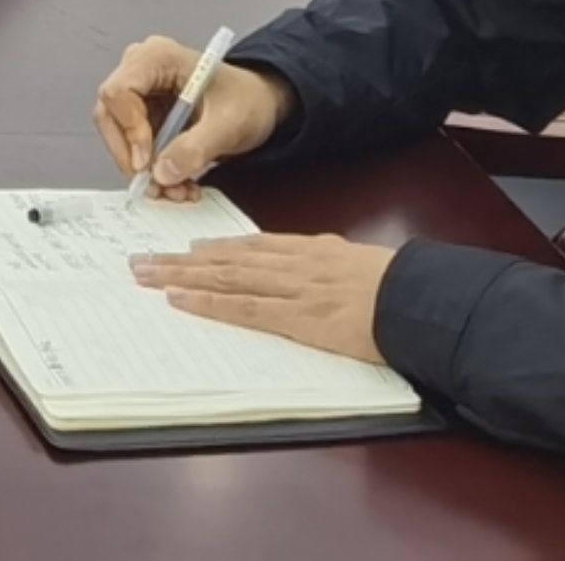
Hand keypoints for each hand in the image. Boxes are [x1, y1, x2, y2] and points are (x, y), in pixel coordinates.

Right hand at [91, 36, 294, 197]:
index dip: (129, 129)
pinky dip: (152, 170)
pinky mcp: (144, 115)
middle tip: (156, 185)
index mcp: (158, 57)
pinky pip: (133, 146)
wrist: (260, 103)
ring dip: (143, 170)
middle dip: (132, 156)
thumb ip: (196, 148)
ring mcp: (140, 93)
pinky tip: (176, 183)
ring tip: (175, 190)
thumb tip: (162, 172)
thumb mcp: (229, 124)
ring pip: (119, 136)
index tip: (147, 162)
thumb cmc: (248, 98)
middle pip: (111, 115)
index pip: (119, 92)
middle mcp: (141, 70)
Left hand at [132, 235, 396, 366]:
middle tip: (142, 259)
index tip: (185, 247)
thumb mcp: (358, 263)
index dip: (214, 247)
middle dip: (181, 259)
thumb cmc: (401, 287)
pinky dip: (208, 302)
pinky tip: (180, 299)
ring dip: (181, 276)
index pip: (251, 246)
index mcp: (310, 250)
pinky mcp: (298, 318)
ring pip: (225, 278)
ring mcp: (293, 289)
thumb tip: (308, 260)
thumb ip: (328, 261)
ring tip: (145, 275)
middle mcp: (294, 264)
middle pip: (226, 258)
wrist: (423, 301)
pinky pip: (244, 308)